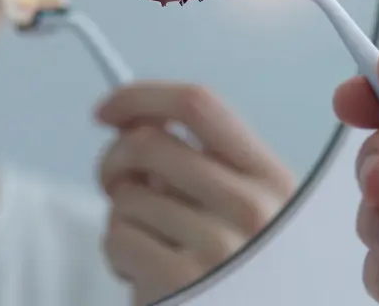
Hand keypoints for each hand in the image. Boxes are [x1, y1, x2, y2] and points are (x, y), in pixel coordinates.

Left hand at [95, 81, 295, 305]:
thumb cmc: (241, 274)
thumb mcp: (252, 212)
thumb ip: (205, 166)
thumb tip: (131, 124)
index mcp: (271, 177)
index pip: (198, 105)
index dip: (140, 97)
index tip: (108, 110)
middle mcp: (250, 206)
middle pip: (148, 143)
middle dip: (113, 160)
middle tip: (113, 183)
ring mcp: (218, 246)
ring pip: (126, 197)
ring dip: (122, 220)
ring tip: (151, 248)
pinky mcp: (181, 281)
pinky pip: (117, 238)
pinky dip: (118, 257)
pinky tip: (144, 276)